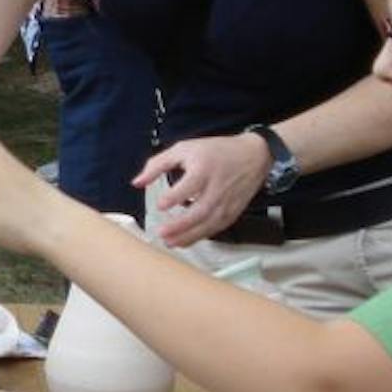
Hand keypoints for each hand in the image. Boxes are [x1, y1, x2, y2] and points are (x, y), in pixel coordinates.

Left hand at [134, 132, 273, 248]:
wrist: (254, 157)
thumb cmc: (215, 152)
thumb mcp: (184, 149)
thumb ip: (158, 165)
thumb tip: (137, 182)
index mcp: (204, 169)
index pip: (190, 185)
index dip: (175, 196)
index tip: (160, 204)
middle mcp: (217, 188)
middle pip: (200, 210)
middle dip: (181, 225)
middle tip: (162, 232)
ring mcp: (226, 203)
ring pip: (208, 224)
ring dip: (188, 236)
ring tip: (170, 242)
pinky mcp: (232, 213)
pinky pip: (215, 229)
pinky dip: (199, 237)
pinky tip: (184, 241)